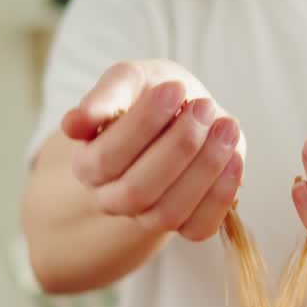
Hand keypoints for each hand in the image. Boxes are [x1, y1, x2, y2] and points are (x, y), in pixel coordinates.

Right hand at [60, 60, 244, 240]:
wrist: (189, 113)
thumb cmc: (155, 95)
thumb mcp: (132, 80)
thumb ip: (106, 94)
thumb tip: (72, 125)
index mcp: (90, 164)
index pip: (107, 157)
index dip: (142, 125)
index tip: (175, 88)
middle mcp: (113, 198)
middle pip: (137, 191)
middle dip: (178, 147)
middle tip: (204, 107)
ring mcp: (148, 217)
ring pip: (168, 213)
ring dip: (204, 169)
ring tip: (226, 127)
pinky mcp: (186, 226)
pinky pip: (199, 227)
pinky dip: (220, 195)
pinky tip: (234, 158)